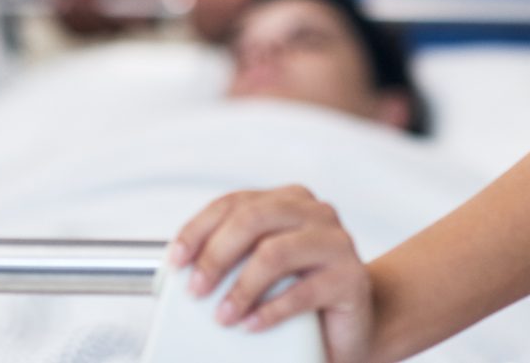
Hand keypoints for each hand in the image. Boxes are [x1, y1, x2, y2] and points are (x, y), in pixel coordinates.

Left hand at [169, 185, 374, 362]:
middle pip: (252, 219)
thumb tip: (182, 269)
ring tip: (222, 316)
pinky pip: (303, 292)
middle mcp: (315, 212)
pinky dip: (270, 311)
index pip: (233, 203)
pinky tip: (251, 325)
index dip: (198, 229)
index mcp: (288, 201)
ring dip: (241, 287)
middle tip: (195, 290)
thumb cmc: (300, 295)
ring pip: (275, 253)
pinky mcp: (352, 278)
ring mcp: (337, 243)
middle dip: (215, 255)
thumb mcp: (262, 269)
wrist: (354, 327)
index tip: (175, 261)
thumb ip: (233, 256)